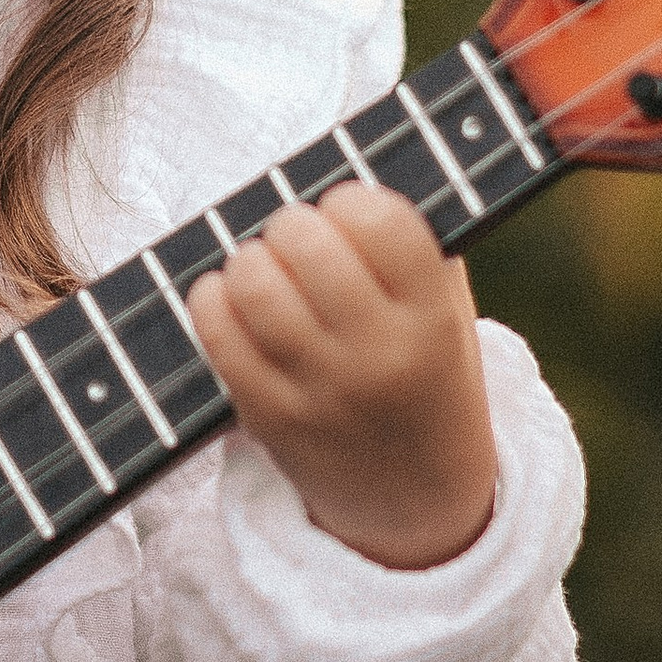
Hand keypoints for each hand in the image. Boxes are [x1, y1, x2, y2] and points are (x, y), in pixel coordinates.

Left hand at [187, 179, 497, 568]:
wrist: (421, 500)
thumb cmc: (427, 371)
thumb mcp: (448, 310)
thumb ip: (414, 243)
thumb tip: (348, 161)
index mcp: (433, 319)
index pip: (379, 220)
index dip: (349, 199)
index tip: (346, 211)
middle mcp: (379, 356)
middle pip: (304, 242)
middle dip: (291, 224)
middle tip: (297, 239)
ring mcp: (320, 392)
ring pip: (252, 284)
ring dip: (248, 259)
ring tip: (264, 268)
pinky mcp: (268, 419)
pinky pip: (217, 333)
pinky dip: (212, 298)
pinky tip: (231, 298)